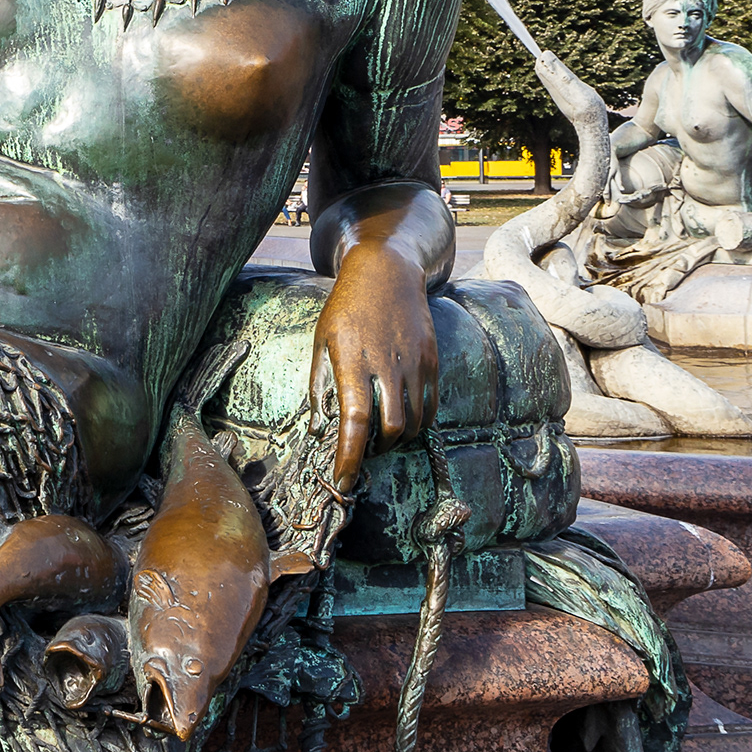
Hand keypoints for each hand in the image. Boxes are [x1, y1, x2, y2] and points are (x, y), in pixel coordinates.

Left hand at [310, 240, 436, 492]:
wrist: (387, 271)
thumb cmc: (346, 308)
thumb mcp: (321, 341)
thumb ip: (320, 386)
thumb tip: (319, 429)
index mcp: (352, 361)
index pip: (355, 421)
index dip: (350, 456)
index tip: (344, 480)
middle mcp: (386, 364)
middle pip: (391, 429)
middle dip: (376, 452)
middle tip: (362, 454)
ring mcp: (413, 362)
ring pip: (414, 423)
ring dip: (396, 441)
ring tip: (379, 438)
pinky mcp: (432, 359)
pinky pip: (430, 406)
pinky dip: (417, 424)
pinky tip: (402, 423)